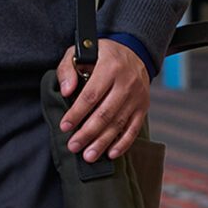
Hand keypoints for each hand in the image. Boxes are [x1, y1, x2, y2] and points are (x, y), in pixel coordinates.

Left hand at [55, 43, 148, 161]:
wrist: (134, 52)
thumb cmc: (101, 55)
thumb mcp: (80, 52)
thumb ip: (68, 69)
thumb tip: (65, 91)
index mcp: (109, 67)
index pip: (91, 95)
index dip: (77, 113)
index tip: (64, 126)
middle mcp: (126, 82)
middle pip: (105, 113)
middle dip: (87, 133)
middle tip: (73, 146)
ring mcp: (137, 96)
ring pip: (119, 123)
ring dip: (103, 142)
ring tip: (88, 156)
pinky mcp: (143, 107)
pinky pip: (134, 128)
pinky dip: (123, 143)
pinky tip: (111, 153)